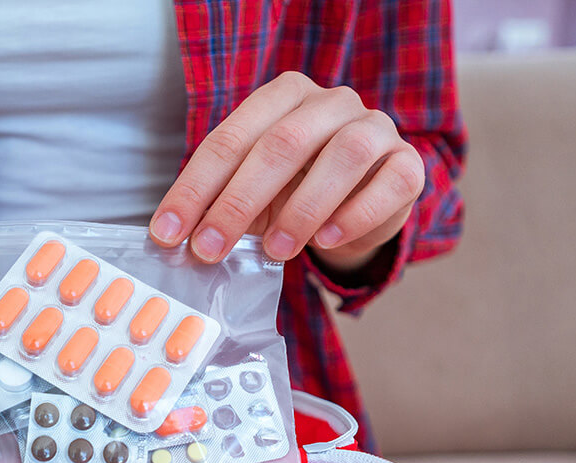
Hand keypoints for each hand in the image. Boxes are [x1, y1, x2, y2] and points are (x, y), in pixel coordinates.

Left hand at [149, 72, 424, 268]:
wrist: (360, 207)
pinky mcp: (408, 164)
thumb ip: (219, 207)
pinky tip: (327, 240)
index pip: (231, 138)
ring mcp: (375, 128)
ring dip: (301, 209)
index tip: (167, 233)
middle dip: (238, 202)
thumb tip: (172, 240)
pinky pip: (388, 183)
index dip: (195, 188)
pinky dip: (354, 214)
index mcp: (283, 98)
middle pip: (282, 144)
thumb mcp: (253, 195)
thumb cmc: (296, 193)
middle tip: (209, 248)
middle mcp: (331, 103)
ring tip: (274, 250)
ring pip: (342, 156)